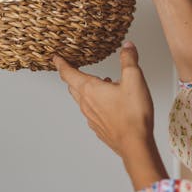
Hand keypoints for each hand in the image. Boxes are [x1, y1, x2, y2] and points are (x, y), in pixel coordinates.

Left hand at [53, 41, 154, 157]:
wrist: (135, 145)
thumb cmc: (132, 114)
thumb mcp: (134, 79)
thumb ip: (129, 60)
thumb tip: (127, 47)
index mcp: (90, 89)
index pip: (68, 73)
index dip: (61, 64)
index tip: (56, 58)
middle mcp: (86, 104)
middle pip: (73, 86)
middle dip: (72, 76)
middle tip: (73, 68)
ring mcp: (92, 118)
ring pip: (82, 100)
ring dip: (87, 89)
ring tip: (102, 82)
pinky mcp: (100, 128)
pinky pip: (92, 112)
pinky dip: (96, 103)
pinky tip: (110, 103)